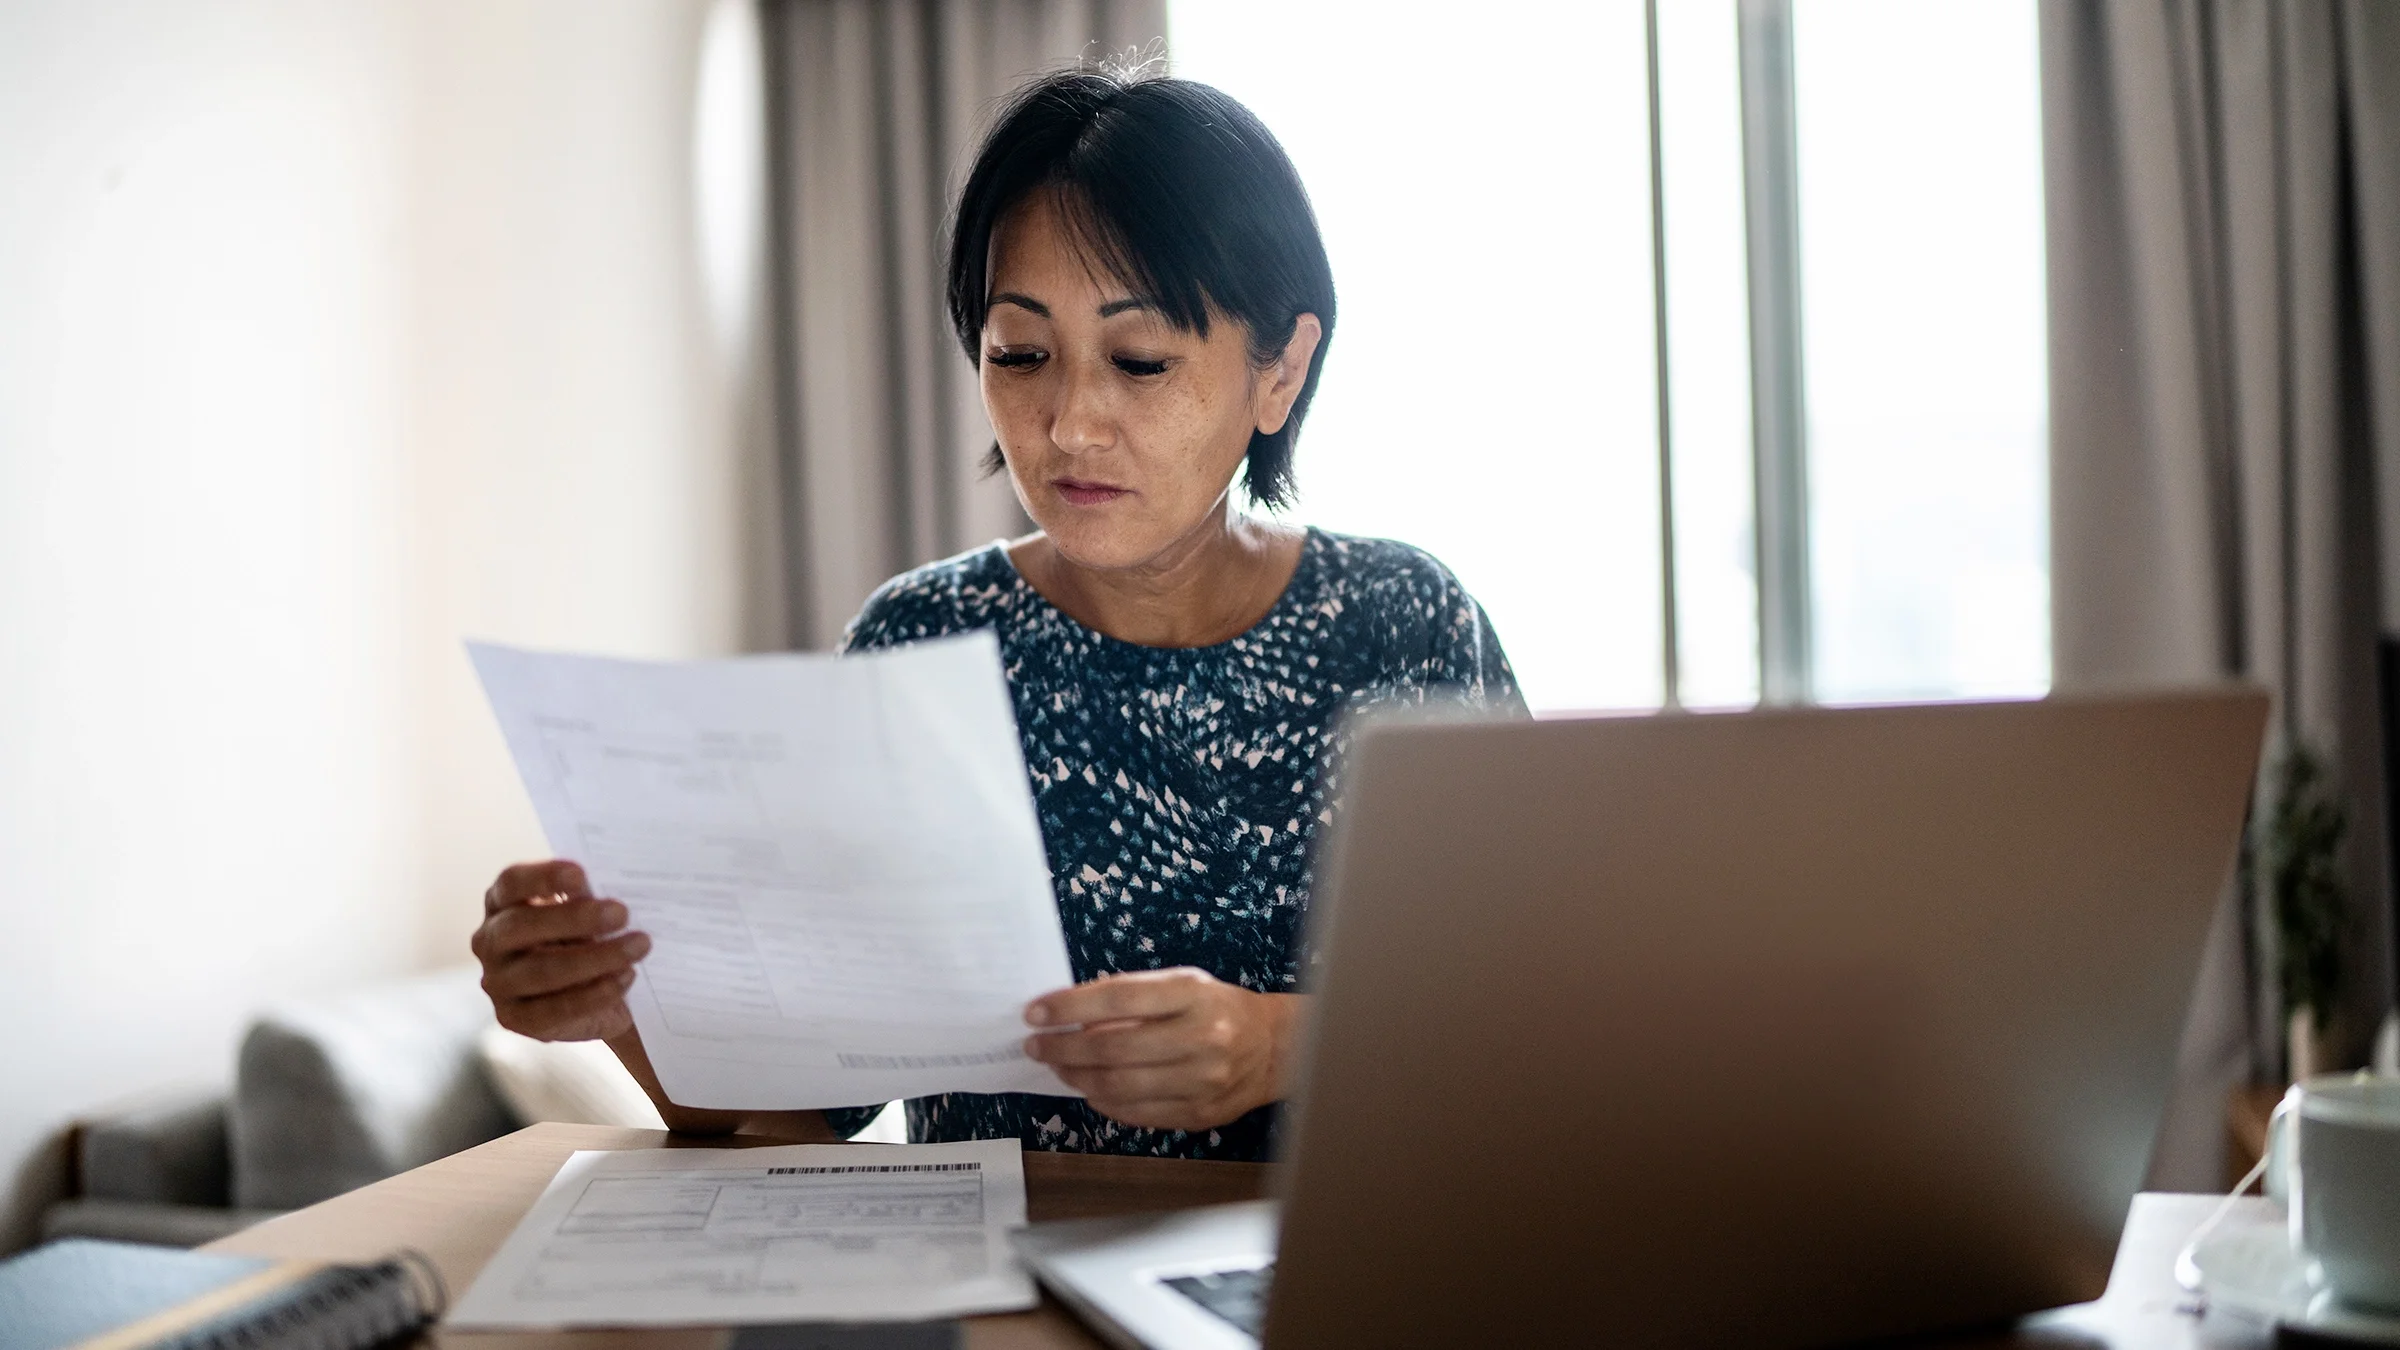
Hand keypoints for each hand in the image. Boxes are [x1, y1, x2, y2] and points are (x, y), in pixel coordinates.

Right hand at [471, 860, 650, 1041]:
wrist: (599, 994)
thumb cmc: (589, 936)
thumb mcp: (587, 912)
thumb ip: (589, 899)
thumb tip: (613, 894)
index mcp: (502, 901)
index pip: (511, 882)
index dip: (543, 877)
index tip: (580, 874)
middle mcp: (490, 940)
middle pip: (521, 926)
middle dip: (574, 918)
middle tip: (622, 913)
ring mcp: (497, 982)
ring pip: (541, 971)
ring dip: (596, 958)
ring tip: (639, 946)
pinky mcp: (514, 1018)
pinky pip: (554, 1009)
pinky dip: (595, 994)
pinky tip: (626, 977)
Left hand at [1022, 968, 1298, 1132]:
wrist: (1273, 1049)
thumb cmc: (1218, 1009)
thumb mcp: (1182, 985)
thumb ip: (1133, 996)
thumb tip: (1073, 1014)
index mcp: (1193, 995)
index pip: (1118, 998)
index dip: (1069, 1007)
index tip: (1035, 1013)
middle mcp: (1201, 1037)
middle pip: (1113, 1047)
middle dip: (1063, 1048)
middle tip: (1036, 1046)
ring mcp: (1201, 1080)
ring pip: (1120, 1085)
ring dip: (1077, 1077)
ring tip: (1058, 1067)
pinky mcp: (1199, 1113)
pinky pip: (1136, 1113)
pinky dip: (1104, 1102)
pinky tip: (1089, 1089)